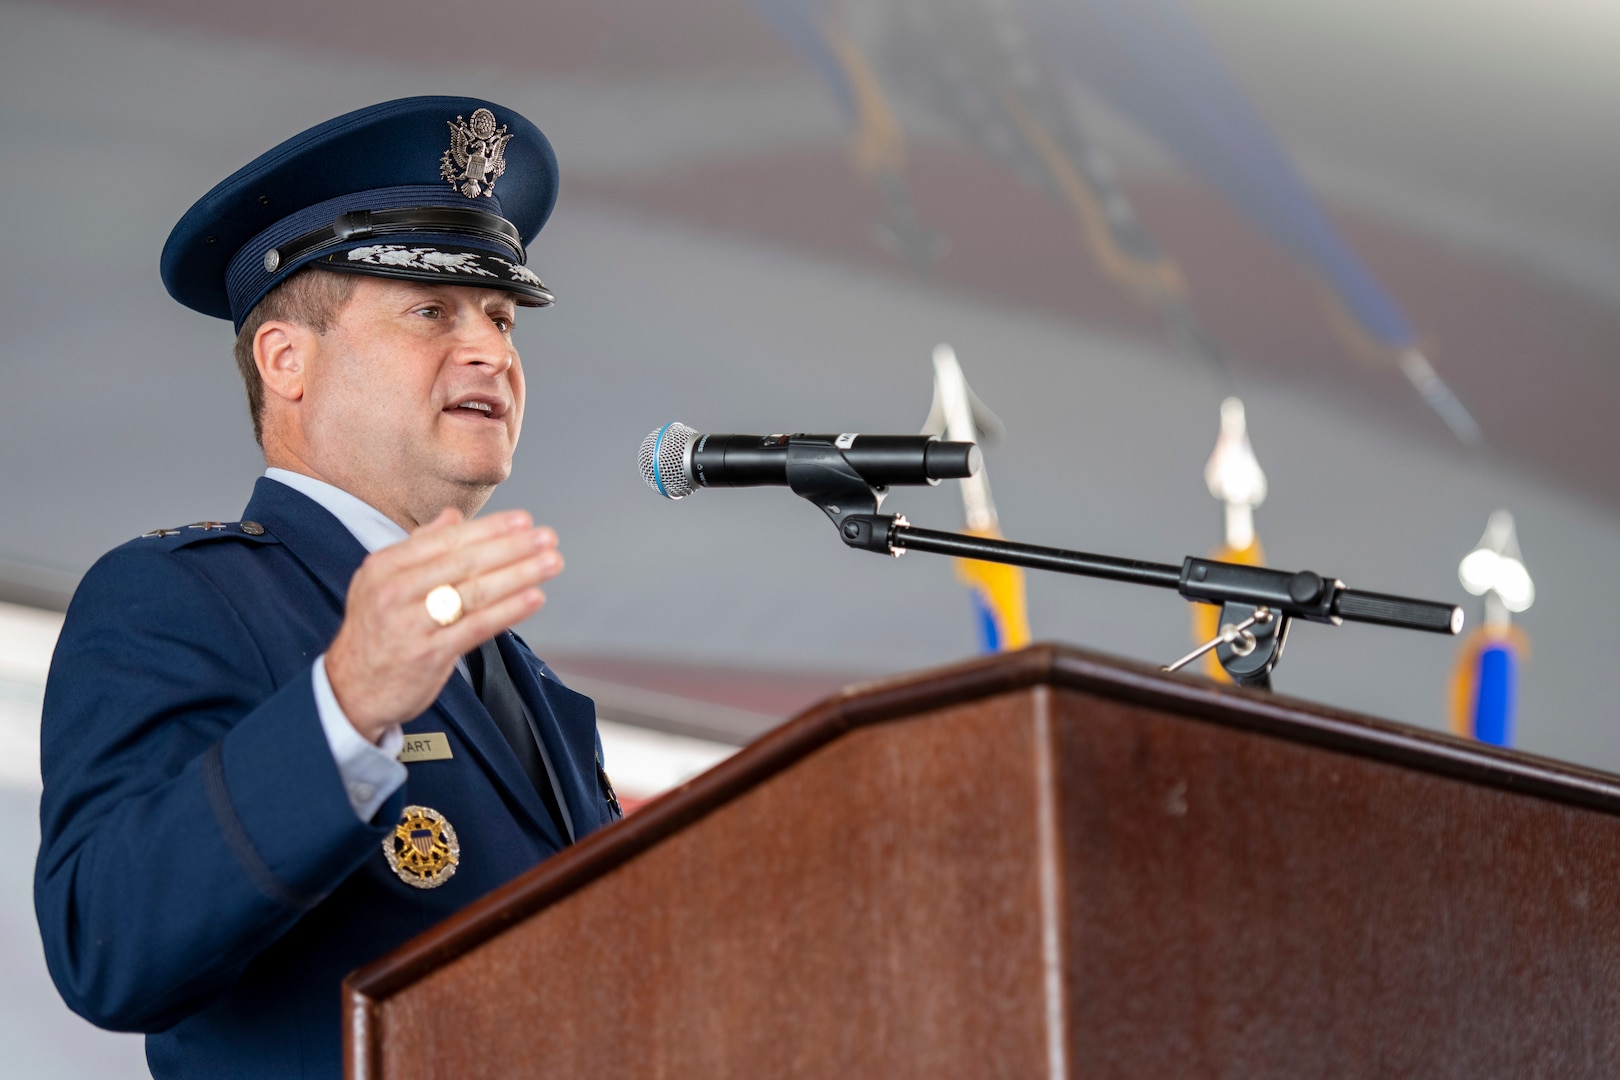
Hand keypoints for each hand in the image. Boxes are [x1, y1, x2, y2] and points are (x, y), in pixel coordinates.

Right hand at [324, 508, 561, 742]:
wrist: (350, 689)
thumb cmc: (376, 630)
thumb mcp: (381, 581)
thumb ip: (418, 548)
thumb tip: (452, 516)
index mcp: (385, 566)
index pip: (446, 540)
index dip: (489, 528)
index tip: (523, 520)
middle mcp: (395, 591)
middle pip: (464, 563)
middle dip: (512, 547)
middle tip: (547, 538)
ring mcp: (411, 624)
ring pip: (474, 592)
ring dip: (519, 574)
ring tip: (550, 563)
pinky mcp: (428, 655)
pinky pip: (476, 627)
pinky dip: (509, 610)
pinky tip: (533, 597)